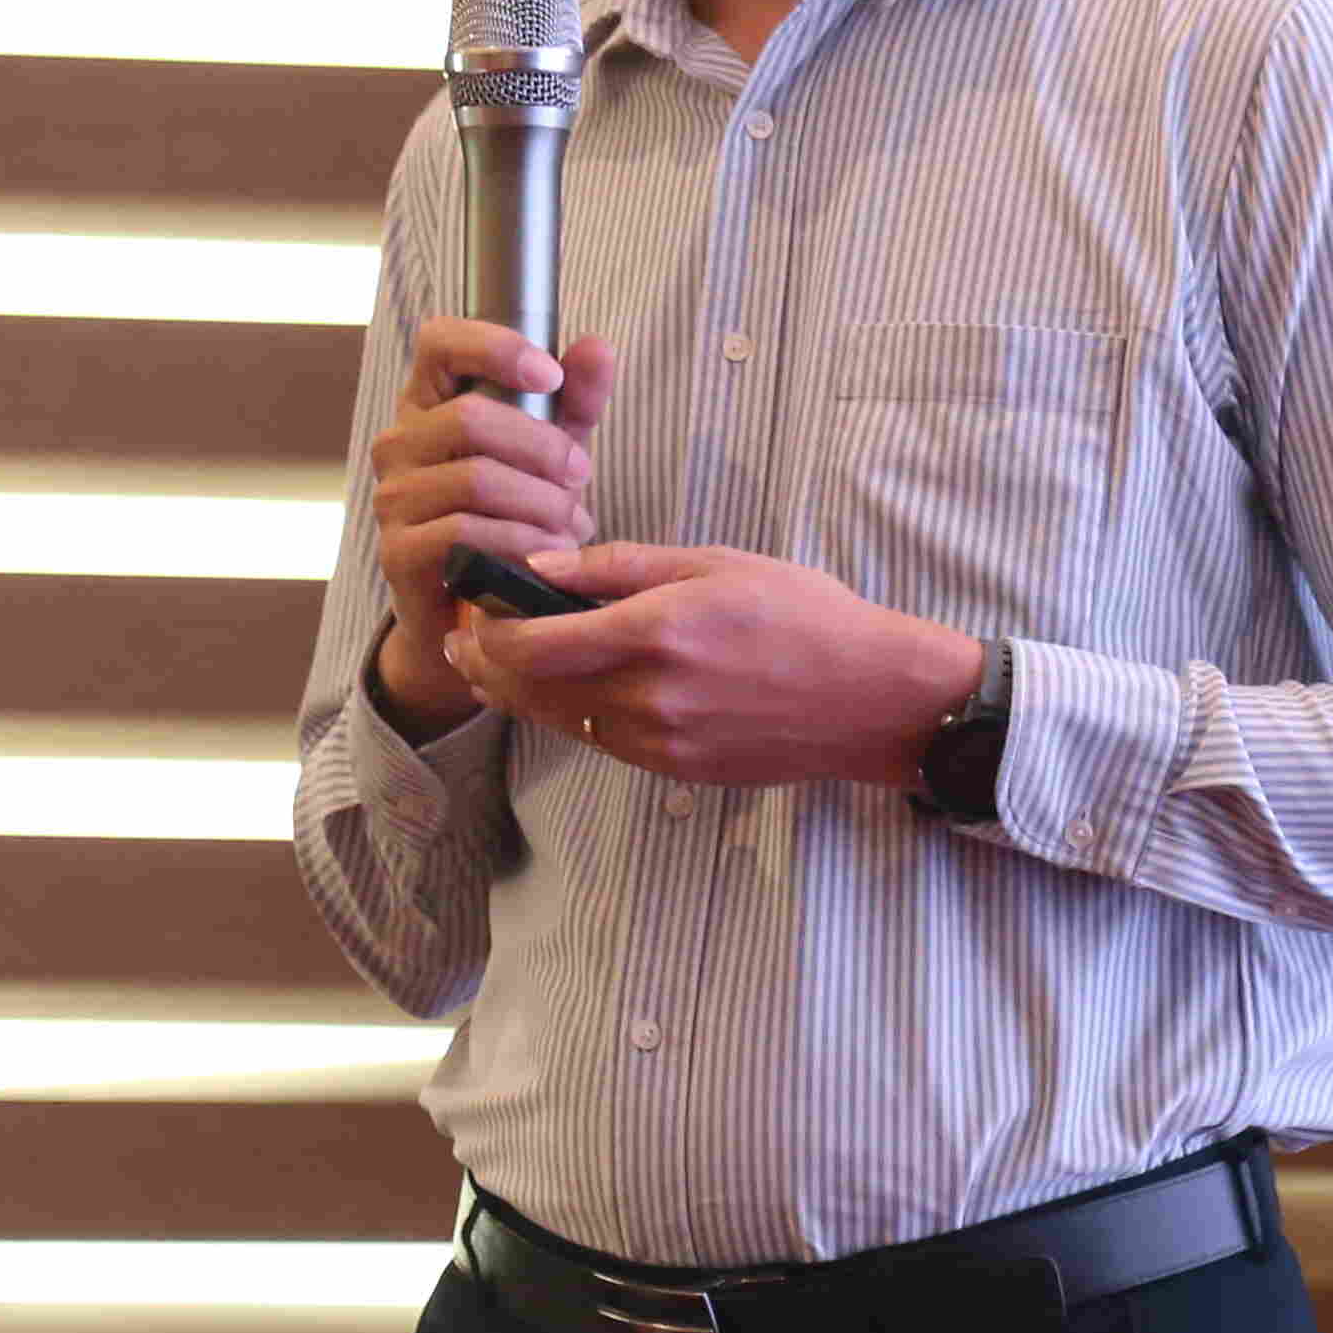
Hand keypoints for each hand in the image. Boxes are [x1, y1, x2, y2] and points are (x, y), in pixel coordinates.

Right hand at [358, 314, 625, 741]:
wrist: (478, 606)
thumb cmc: (514, 513)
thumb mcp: (551, 452)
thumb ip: (575, 400)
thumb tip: (596, 347)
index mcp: (430, 401)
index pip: (439, 342)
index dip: (494, 347)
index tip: (549, 375)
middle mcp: (400, 442)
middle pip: (470, 418)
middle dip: (543, 447)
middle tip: (580, 475)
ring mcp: (394, 498)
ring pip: (474, 479)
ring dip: (540, 503)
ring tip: (572, 525)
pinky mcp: (398, 553)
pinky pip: (464, 535)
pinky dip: (520, 543)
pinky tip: (549, 555)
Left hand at [446, 543, 988, 790]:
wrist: (870, 698)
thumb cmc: (803, 615)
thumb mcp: (713, 562)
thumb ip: (620, 565)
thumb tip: (543, 564)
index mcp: (656, 632)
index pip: (535, 642)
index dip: (486, 629)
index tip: (468, 608)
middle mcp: (650, 696)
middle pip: (533, 689)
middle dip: (486, 663)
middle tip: (462, 639)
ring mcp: (661, 742)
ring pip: (559, 719)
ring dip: (522, 692)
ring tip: (499, 661)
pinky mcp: (675, 770)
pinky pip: (600, 740)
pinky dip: (572, 713)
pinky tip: (569, 687)